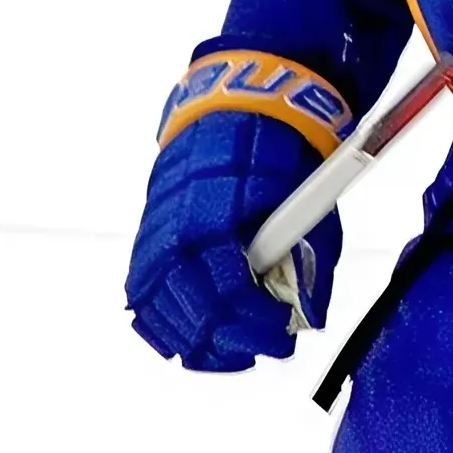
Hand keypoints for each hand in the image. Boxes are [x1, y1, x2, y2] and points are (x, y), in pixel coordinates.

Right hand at [124, 61, 343, 371]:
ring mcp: (154, 231)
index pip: (225, 288)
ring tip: (231, 349)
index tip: (281, 332)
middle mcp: (174, 224)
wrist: (240, 103)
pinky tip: (195, 336)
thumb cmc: (281, 153)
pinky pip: (143, 294)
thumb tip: (303, 317)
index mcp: (215, 212)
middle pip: (186, 309)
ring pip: (155, 310)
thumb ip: (306, 264)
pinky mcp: (147, 236)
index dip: (253, 321)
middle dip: (227, 339)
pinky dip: (165, 323)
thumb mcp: (309, 204)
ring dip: (194, 340)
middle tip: (263, 346)